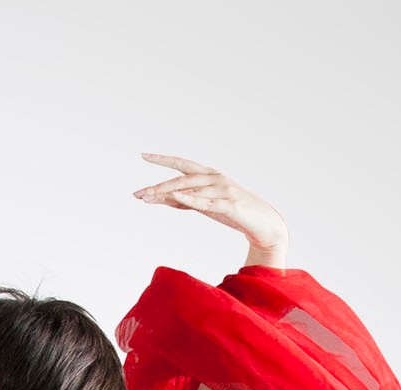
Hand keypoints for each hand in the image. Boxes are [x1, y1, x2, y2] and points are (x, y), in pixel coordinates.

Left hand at [132, 154, 287, 264]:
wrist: (262, 223)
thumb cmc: (232, 212)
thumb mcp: (205, 206)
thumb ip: (186, 201)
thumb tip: (164, 199)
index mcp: (208, 175)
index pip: (182, 163)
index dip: (163, 159)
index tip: (143, 155)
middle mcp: (214, 178)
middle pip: (182, 178)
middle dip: (158, 186)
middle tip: (138, 193)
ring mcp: (222, 191)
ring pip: (190, 190)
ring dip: (167, 194)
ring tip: (148, 198)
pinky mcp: (229, 205)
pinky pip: (206, 203)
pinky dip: (190, 199)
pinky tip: (176, 197)